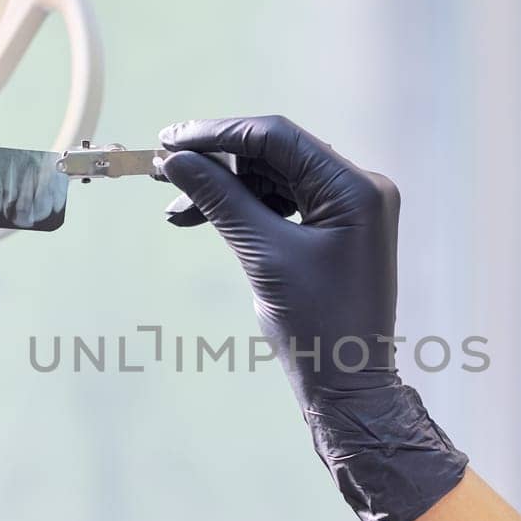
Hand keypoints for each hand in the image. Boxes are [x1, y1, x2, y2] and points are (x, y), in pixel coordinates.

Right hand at [160, 115, 467, 520]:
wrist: (349, 386)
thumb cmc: (317, 326)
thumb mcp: (264, 255)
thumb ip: (221, 200)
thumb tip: (176, 161)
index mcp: (356, 188)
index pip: (278, 138)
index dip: (218, 134)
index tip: (169, 141)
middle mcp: (358, 189)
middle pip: (276, 154)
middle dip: (217, 160)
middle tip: (163, 166)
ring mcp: (348, 208)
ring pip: (273, 178)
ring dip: (224, 187)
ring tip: (174, 205)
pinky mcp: (334, 229)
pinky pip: (282, 203)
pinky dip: (243, 209)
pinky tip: (199, 218)